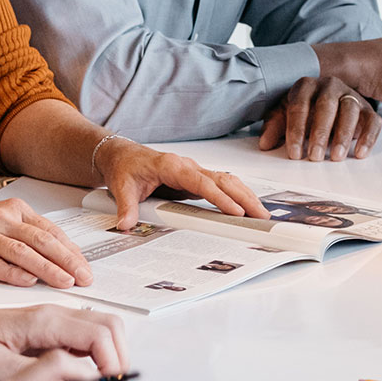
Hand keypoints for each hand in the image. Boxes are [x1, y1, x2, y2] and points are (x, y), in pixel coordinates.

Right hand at [0, 199, 90, 289]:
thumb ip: (24, 235)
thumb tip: (57, 256)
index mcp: (13, 209)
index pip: (51, 231)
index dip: (72, 250)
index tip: (86, 267)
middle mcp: (0, 218)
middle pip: (42, 241)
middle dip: (68, 261)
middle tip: (85, 277)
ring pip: (23, 252)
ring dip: (48, 269)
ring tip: (65, 283)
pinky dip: (13, 274)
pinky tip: (28, 282)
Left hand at [0, 302, 129, 380]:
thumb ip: (34, 374)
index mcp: (43, 321)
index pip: (100, 334)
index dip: (114, 364)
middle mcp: (54, 314)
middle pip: (110, 327)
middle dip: (120, 360)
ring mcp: (54, 320)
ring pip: (103, 330)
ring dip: (111, 358)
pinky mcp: (50, 330)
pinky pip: (86, 338)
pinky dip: (97, 358)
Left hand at [97, 139, 267, 228]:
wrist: (122, 155)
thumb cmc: (125, 167)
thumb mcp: (121, 187)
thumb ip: (126, 207)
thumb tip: (126, 224)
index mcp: (172, 165)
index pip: (201, 182)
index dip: (219, 197)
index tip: (234, 211)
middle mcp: (187, 166)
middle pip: (223, 180)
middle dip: (244, 197)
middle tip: (260, 216)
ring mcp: (194, 172)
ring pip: (226, 181)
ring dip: (245, 196)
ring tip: (260, 214)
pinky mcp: (196, 180)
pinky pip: (221, 186)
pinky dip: (237, 195)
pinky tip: (247, 207)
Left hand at [258, 76, 380, 160]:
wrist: (330, 101)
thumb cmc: (306, 110)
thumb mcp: (286, 115)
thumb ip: (275, 127)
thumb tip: (265, 144)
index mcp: (306, 85)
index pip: (299, 105)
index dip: (296, 130)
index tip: (294, 153)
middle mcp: (330, 86)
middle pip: (326, 105)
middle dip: (320, 133)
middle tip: (314, 157)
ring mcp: (351, 95)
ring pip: (350, 110)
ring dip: (343, 135)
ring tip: (335, 157)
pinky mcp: (368, 108)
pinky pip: (372, 121)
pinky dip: (368, 137)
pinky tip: (360, 153)